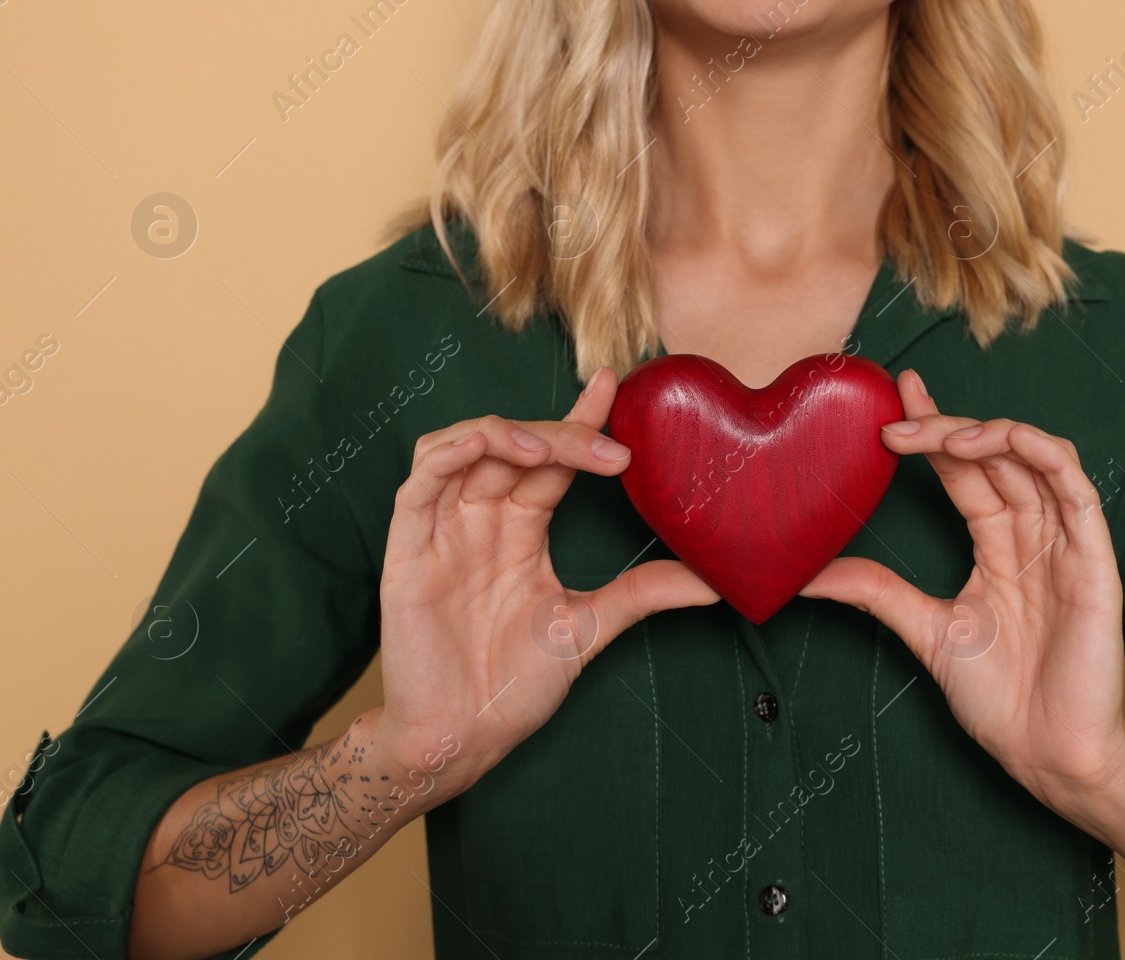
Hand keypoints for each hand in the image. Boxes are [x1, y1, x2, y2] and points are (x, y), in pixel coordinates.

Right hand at [375, 367, 717, 799]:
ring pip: (464, 446)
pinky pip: (419, 481)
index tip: (616, 386)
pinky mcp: (408, 548)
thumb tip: (716, 581)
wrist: (462, 738)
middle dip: (561, 432)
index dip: (580, 419)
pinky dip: (450, 452)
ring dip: (507, 431)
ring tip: (550, 445)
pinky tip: (490, 448)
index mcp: (521, 529)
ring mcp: (443, 529)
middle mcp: (481, 519)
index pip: (552, 458)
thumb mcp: (589, 628)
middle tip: (609, 443)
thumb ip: (643, 593)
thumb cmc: (512, 686)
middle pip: (516, 445)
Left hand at [801, 369, 1124, 823]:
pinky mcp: (1093, 561)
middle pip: (992, 457)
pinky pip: (1076, 490)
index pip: (964, 470)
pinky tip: (999, 440)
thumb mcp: (924, 630)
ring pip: (1033, 459)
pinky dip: (1042, 453)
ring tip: (941, 433)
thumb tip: (806, 574)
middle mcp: (1032, 536)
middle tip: (895, 418)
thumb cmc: (1000, 700)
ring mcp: (1065, 544)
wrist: (1046, 754)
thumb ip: (876, 592)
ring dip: (988, 432)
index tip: (889, 402)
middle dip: (944, 428)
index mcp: (997, 547)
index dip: (932, 431)